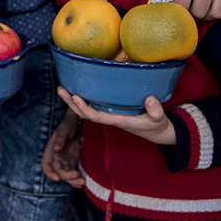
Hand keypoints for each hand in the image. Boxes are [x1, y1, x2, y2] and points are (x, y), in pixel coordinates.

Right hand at [41, 106, 83, 187]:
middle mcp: (58, 158)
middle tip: (76, 175)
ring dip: (73, 181)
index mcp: (51, 151)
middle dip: (66, 176)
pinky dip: (78, 179)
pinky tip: (84, 181)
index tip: (57, 178)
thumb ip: (60, 139)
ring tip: (82, 182)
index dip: (50, 173)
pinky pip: (75, 173)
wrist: (79, 122)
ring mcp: (67, 161)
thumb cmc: (68, 124)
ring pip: (68, 175)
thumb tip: (55, 149)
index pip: (46, 165)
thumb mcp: (64, 129)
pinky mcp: (76, 162)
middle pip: (59, 172)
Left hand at [58, 88, 174, 145]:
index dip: (84, 108)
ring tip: (62, 88)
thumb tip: (150, 100)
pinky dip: (83, 99)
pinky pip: (93, 106)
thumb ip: (156, 111)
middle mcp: (110, 118)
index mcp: (117, 120)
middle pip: (85, 113)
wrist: (157, 132)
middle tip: (61, 89)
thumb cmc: (156, 125)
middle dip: (71, 103)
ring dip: (73, 101)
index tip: (75, 97)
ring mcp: (110, 114)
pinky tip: (77, 89)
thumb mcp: (159, 120)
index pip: (96, 116)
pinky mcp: (112, 110)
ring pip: (87, 110)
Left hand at [165, 0, 220, 19]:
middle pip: (199, 12)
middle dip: (192, 14)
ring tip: (203, 8)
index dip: (179, 11)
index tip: (179, 8)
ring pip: (217, 13)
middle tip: (190, 8)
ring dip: (208, 15)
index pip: (182, 6)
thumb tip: (172, 2)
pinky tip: (216, 6)